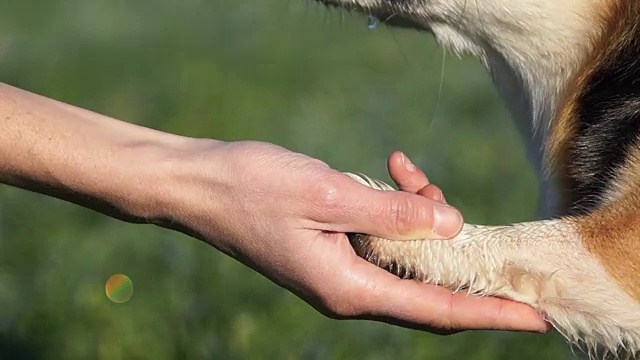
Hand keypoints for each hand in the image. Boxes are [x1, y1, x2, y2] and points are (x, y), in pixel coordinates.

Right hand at [157, 140, 549, 333]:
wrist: (200, 184)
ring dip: (419, 214)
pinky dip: (393, 206)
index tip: (534, 317)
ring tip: (406, 171)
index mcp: (350, 288)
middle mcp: (349, 289)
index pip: (436, 310)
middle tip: (448, 198)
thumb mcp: (330, 196)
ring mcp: (340, 270)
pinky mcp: (332, 247)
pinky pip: (381, 233)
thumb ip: (393, 215)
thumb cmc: (255, 189)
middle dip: (454, 244)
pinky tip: (390, 170)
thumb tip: (451, 227)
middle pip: (427, 282)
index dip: (488, 313)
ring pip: (406, 251)